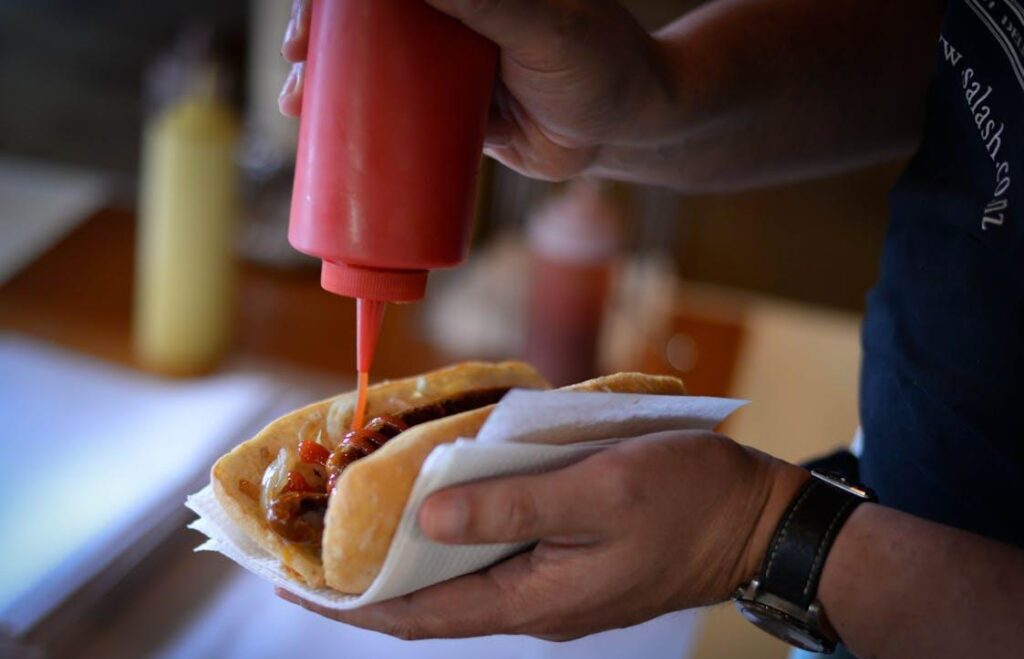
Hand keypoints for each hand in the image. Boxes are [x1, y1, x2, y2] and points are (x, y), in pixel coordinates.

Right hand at [278, 0, 676, 180]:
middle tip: (296, 60)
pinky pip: (393, 112)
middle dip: (318, 33)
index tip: (314, 16)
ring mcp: (446, 62)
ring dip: (323, 80)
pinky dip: (355, 122)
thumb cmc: (600, 65)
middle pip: (365, 18)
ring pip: (369, 64)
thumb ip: (488, 0)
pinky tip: (322, 134)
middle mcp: (451, 12)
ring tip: (296, 105)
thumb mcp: (544, 27)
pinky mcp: (449, 111)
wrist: (627, 130)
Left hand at [278, 430, 808, 639]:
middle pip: (432, 603)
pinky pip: (495, 559)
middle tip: (310, 554)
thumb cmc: (687, 499)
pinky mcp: (572, 562)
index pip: (420, 615)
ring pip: (461, 581)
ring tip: (358, 531)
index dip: (351, 605)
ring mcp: (555, 585)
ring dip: (406, 562)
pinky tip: (439, 508)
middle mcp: (536, 601)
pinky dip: (454, 539)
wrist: (758, 520)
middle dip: (366, 585)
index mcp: (536, 596)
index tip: (293, 589)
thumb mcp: (598, 492)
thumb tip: (427, 516)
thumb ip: (511, 505)